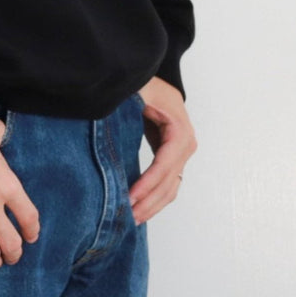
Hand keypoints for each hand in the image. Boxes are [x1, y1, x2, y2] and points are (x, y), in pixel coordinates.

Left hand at [128, 76, 196, 224]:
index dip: (148, 182)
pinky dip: (155, 197)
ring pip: (172, 187)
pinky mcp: (173, 156)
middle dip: (149, 201)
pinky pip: (167, 182)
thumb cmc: (143, 81)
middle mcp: (186, 142)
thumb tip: (109, 117)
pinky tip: (140, 208)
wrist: (152, 77)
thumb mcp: (137, 88)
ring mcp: (182, 151)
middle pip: (171, 180)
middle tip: (128, 216)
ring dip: (153, 205)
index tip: (130, 197)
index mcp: (179, 127)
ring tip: (132, 219)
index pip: (165, 162)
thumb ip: (128, 104)